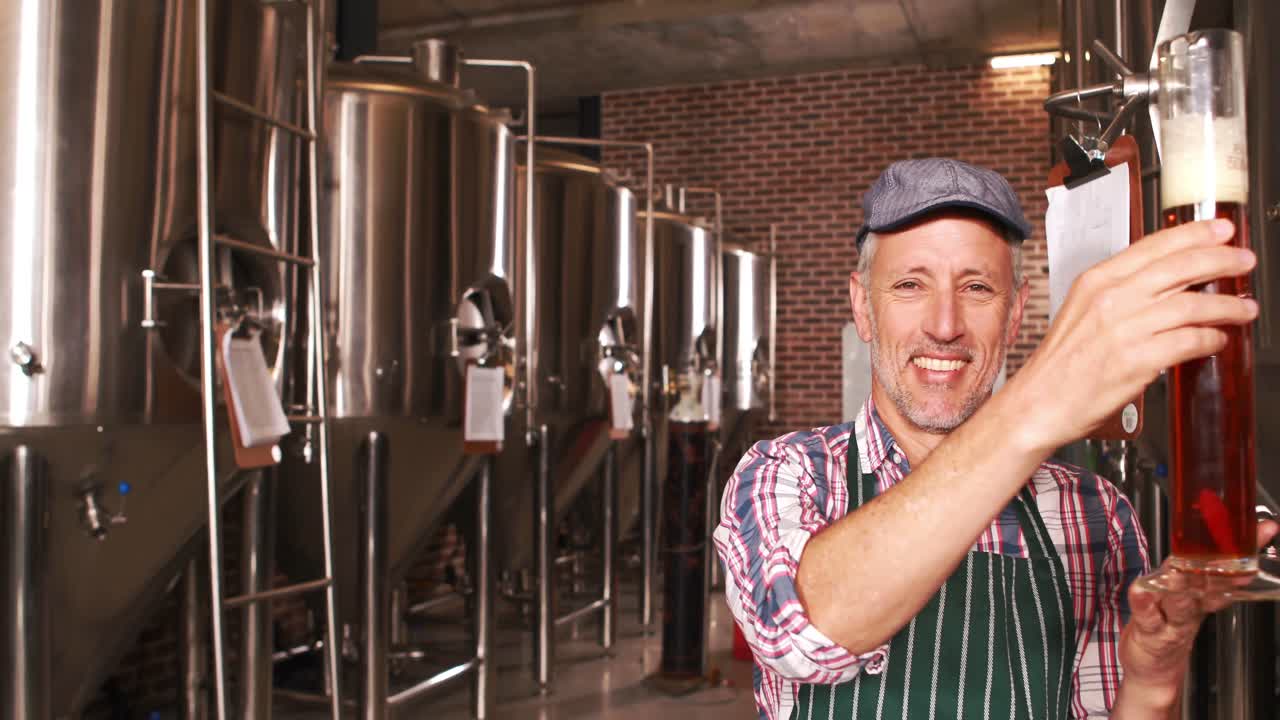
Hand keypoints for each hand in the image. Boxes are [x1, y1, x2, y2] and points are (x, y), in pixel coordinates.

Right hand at [1008, 219, 1256, 452]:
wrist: (1038, 402)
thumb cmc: (1060, 364)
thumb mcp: (1082, 312)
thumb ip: (1122, 294)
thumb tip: (1169, 285)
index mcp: (1096, 281)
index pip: (1155, 246)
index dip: (1195, 234)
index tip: (1222, 230)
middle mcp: (1110, 298)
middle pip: (1180, 267)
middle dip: (1222, 260)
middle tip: (1244, 261)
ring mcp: (1124, 329)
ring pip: (1192, 305)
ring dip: (1227, 307)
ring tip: (1244, 308)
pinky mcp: (1136, 360)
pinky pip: (1189, 342)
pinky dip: (1211, 340)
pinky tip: (1217, 340)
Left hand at [1117, 520, 1279, 711]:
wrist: (1154, 670)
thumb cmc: (1168, 627)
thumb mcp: (1190, 598)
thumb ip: (1205, 572)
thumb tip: (1222, 541)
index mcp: (1201, 593)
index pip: (1226, 566)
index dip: (1244, 549)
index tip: (1262, 530)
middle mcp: (1190, 605)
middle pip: (1209, 583)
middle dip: (1223, 566)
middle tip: (1235, 548)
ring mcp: (1171, 619)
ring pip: (1181, 602)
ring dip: (1183, 585)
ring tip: (1182, 569)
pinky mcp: (1149, 630)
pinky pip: (1147, 615)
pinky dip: (1142, 602)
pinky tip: (1138, 588)